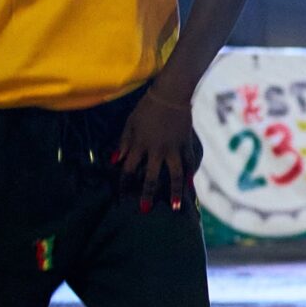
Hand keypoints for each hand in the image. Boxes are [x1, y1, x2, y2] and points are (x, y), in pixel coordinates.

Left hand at [115, 90, 197, 211]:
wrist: (170, 96)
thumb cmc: (146, 108)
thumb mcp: (130, 124)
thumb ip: (124, 143)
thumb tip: (115, 161)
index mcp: (139, 145)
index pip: (128, 169)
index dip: (124, 184)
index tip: (121, 198)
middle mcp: (156, 151)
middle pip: (150, 176)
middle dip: (147, 194)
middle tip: (145, 210)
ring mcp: (173, 149)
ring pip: (174, 174)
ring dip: (173, 191)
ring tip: (175, 207)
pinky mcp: (186, 145)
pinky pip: (189, 162)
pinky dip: (190, 175)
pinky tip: (190, 187)